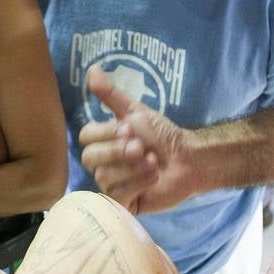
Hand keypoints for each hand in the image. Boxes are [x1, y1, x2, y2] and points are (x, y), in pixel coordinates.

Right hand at [78, 66, 200, 214]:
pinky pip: (118, 196)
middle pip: (90, 158)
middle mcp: (101, 164)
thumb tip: (92, 69)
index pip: (84, 137)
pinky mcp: (123, 205)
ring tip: (154, 162)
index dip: (105, 134)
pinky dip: (139, 182)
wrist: (189, 159)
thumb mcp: (136, 112)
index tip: (129, 129)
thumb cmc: (162, 136)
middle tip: (141, 147)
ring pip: (104, 177)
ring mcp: (111, 186)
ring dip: (133, 167)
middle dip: (118, 152)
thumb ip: (111, 94)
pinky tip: (154, 176)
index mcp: (101, 142)